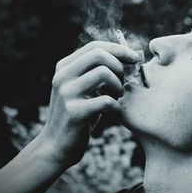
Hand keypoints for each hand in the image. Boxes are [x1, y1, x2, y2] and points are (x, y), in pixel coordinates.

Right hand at [37, 41, 138, 166]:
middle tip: (122, 82)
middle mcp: (62, 76)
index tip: (134, 58)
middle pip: (99, 55)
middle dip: (119, 66)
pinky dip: (116, 106)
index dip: (118, 50)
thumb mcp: (86, 88)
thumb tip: (132, 54)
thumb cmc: (80, 114)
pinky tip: (114, 112)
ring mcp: (66, 94)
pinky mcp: (74, 112)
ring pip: (103, 73)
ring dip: (118, 85)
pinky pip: (106, 100)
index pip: (94, 46)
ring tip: (117, 97)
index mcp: (64, 67)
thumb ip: (100, 71)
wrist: (57, 146)